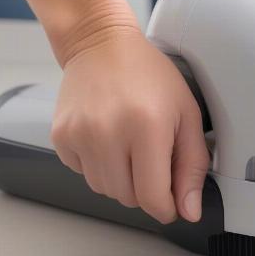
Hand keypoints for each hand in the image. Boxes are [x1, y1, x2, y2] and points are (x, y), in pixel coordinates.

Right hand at [51, 24, 208, 223]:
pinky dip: (99, 165)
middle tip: (152, 157)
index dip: (166, 208)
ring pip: (105, 190)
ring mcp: (79, 135)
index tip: (171, 202)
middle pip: (128, 198)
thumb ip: (192, 165)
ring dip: (122, 179)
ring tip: (130, 145)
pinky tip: (108, 138)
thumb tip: (189, 211)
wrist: (102, 44)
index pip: (153, 198)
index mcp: (146, 127)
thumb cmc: (149, 75)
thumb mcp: (187, 114)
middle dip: (146, 189)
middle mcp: (108, 133)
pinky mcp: (61, 136)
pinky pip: (83, 174)